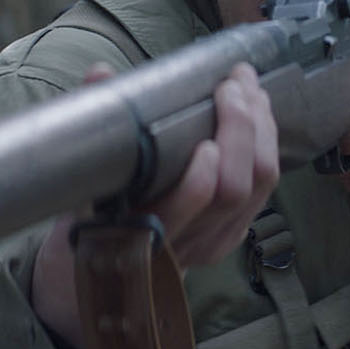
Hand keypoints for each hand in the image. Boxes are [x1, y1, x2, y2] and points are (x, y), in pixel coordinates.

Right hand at [32, 61, 278, 348]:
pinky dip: (268, 147)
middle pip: (231, 191)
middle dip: (240, 131)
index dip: (201, 179)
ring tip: (250, 89)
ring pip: (257, 188)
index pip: (184, 211)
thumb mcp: (81, 185)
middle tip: (232, 85)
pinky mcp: (232, 234)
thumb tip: (99, 73)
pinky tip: (260, 115)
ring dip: (261, 132)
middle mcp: (186, 242)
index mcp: (141, 232)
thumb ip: (93, 130)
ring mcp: (215, 241)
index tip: (204, 140)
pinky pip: (264, 190)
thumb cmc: (91, 221)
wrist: (106, 275)